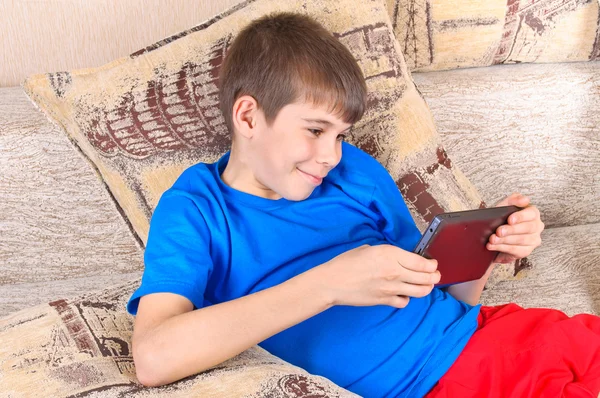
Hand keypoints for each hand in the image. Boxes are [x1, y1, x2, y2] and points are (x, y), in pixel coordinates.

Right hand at [317, 244, 440, 308]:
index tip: (433, 263)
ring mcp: (391, 288)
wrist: (333, 282)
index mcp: (391, 254)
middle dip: (434, 276)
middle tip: (435, 275)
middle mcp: (395, 271)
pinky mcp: (385, 300)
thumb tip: (399, 258)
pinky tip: (404, 294)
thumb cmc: (346, 262)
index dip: (432, 264)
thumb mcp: (369, 249)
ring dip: (427, 288)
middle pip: (425, 277)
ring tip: (427, 285)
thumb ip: (388, 253)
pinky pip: (405, 302)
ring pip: (420, 291)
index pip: (422, 263)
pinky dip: (408, 298)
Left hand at [487, 193, 544, 263]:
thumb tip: (525, 200)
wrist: (493, 235)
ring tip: (493, 239)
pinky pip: (516, 250)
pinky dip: (502, 248)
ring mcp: (533, 240)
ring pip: (521, 240)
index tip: (510, 219)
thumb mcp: (504, 207)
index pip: (532, 213)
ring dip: (505, 240)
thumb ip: (513, 200)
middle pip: (528, 228)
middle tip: (498, 231)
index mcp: (533, 214)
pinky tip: (493, 246)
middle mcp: (536, 226)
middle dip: (511, 230)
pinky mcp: (526, 251)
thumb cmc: (501, 219)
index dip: (521, 216)